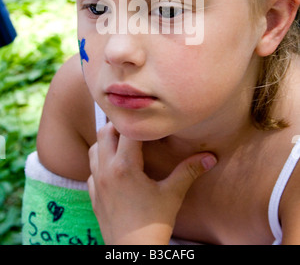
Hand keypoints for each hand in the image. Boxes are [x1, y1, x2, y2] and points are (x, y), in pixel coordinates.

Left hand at [88, 122, 216, 244]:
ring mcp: (97, 182)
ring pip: (95, 148)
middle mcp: (106, 170)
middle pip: (105, 132)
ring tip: (126, 144)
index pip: (127, 130)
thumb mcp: (173, 195)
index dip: (138, 122)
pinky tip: (116, 166)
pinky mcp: (94, 194)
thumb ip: (189, 171)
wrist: (133, 253)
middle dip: (120, 126)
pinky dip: (101, 160)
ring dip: (108, 141)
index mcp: (125, 166)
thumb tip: (210, 157)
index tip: (149, 121)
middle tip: (137, 128)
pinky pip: (92, 167)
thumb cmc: (153, 224)